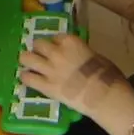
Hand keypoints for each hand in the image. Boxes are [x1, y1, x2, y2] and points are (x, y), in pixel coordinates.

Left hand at [18, 34, 133, 121]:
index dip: (55, 44)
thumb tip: (77, 56)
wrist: (106, 97)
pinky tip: (28, 79)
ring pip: (25, 57)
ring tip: (30, 65)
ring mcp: (49, 69)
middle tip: (42, 56)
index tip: (57, 49)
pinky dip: (26, 77)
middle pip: (37, 43)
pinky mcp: (46, 86)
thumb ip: (81, 53)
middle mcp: (56, 52)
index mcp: (71, 42)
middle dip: (39, 49)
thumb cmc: (108, 76)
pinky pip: (27, 78)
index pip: (55, 37)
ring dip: (27, 60)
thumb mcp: (96, 56)